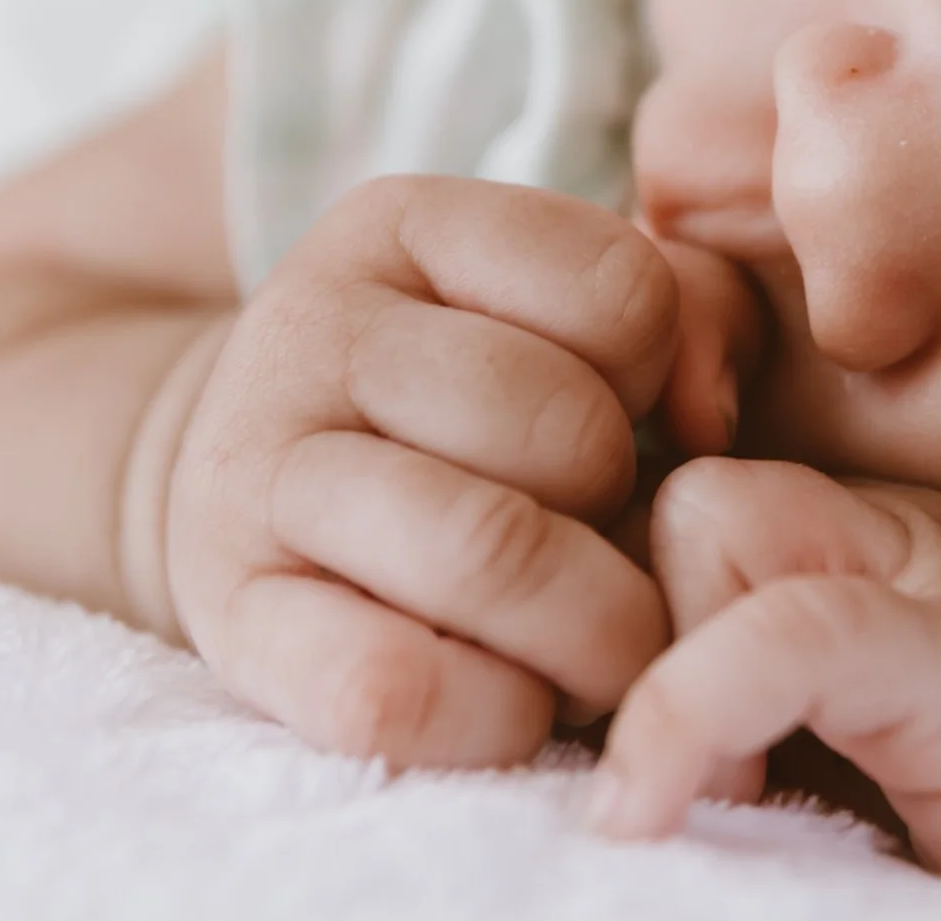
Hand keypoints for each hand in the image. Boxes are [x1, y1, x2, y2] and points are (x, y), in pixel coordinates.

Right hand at [161, 177, 755, 768]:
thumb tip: (708, 417)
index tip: (622, 412)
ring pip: (490, 551)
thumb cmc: (466, 406)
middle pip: (566, 426)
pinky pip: (391, 686)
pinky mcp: (232, 617)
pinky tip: (512, 701)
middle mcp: (314, 326)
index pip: (624, 292)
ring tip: (592, 642)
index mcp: (409, 227)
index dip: (657, 377)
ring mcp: (255, 472)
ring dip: (590, 631)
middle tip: (612, 543)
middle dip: (628, 510)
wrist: (252, 491)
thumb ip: (694, 315)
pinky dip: (495, 714)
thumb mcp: (566, 314)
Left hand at [592, 460, 940, 904]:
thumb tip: (563, 733)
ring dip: (663, 673)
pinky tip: (652, 808)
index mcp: (847, 533)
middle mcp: (884, 521)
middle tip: (664, 779)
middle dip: (628, 631)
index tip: (584, 713)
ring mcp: (932, 570)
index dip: (596, 584)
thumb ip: (727, 693)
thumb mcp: (832, 741)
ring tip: (714, 802)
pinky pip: (791, 627)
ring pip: (708, 520)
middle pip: (667, 489)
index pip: (661, 482)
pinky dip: (692, 710)